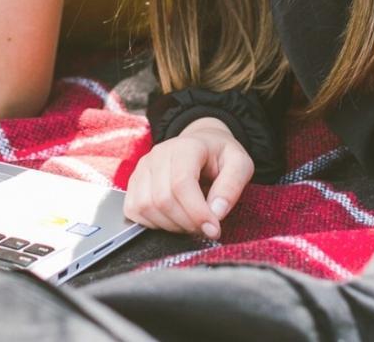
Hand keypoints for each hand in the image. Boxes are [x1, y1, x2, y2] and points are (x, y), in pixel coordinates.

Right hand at [124, 117, 253, 240]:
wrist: (203, 145)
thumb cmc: (220, 156)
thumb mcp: (240, 164)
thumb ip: (232, 186)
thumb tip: (216, 213)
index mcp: (186, 147)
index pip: (181, 183)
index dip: (197, 212)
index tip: (214, 229)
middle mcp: (158, 154)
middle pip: (163, 199)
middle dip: (187, 222)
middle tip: (205, 227)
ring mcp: (142, 168)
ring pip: (146, 207)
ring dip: (171, 225)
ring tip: (191, 222)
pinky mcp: (134, 182)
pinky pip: (134, 210)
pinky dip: (153, 223)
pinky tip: (172, 219)